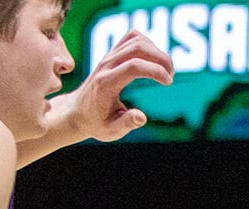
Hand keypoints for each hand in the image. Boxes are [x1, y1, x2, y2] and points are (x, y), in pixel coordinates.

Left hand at [48, 30, 172, 142]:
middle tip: (170, 76)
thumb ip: (126, 124)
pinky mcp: (112, 54)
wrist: (78, 111)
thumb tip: (142, 117)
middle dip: (161, 58)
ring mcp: (108, 57)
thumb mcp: (111, 131)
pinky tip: (154, 61)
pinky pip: (132, 38)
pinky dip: (148, 44)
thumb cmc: (97, 122)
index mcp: (106, 83)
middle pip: (137, 47)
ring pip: (135, 39)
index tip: (168, 82)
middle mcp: (106, 65)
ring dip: (156, 51)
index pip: (133, 66)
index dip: (156, 71)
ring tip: (166, 70)